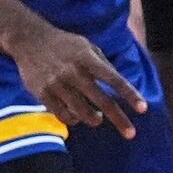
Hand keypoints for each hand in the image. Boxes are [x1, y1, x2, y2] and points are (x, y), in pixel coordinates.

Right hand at [10, 24, 145, 137]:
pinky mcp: (42, 93)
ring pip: (81, 112)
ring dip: (94, 119)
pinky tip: (76, 116)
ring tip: (98, 118)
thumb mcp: (87, 46)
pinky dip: (73, 119)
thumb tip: (120, 85)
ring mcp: (57, 84)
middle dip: (119, 119)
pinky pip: (62, 114)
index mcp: (88, 59)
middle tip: (131, 133)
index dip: (130, 94)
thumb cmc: (64, 44)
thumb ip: (103, 64)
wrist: (29, 40)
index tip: (143, 109)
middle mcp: (73, 72)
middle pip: (102, 101)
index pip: (114, 79)